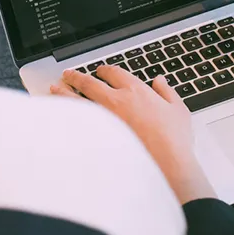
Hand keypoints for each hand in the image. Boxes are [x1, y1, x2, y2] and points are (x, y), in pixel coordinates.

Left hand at [51, 65, 215, 203]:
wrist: (165, 164)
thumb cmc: (173, 140)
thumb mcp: (178, 110)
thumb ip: (167, 92)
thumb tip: (160, 81)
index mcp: (135, 90)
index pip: (114, 73)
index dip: (105, 70)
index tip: (100, 71)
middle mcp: (115, 100)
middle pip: (89, 82)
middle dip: (76, 76)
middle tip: (68, 74)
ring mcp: (103, 118)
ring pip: (76, 99)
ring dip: (64, 92)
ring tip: (55, 88)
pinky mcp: (96, 136)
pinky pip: (75, 121)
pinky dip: (65, 115)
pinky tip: (59, 114)